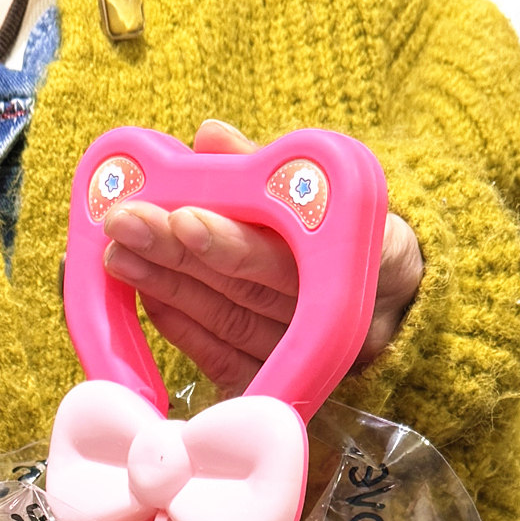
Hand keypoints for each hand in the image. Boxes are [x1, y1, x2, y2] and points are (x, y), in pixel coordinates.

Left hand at [101, 119, 422, 396]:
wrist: (398, 295)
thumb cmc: (353, 228)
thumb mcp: (329, 187)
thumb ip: (269, 163)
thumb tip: (208, 136)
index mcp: (374, 261)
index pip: (289, 257)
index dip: (231, 242)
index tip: (181, 217)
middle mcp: (347, 325)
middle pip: (248, 292)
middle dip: (178, 254)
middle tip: (124, 224)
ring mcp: (316, 363)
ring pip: (231, 325)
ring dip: (169, 286)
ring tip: (121, 252)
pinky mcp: (286, 384)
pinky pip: (227, 359)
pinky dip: (184, 326)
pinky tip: (150, 294)